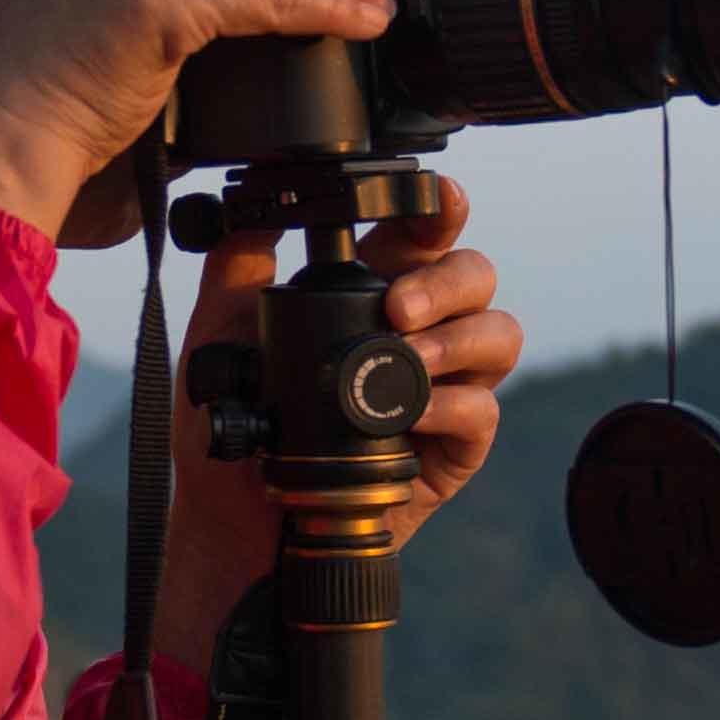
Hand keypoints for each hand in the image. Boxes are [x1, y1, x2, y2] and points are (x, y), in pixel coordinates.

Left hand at [141, 181, 522, 676]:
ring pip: (499, 334)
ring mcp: (445, 388)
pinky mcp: (456, 447)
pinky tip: (409, 413)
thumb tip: (253, 205)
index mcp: (373, 293)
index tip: (440, 201)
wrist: (238, 518)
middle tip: (397, 306)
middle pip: (476, 275)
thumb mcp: (219, 336)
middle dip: (446, 279)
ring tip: (406, 358)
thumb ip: (237, 265)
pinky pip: (482, 410)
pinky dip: (450, 404)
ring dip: (455, 339)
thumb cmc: (237, 428)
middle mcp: (420, 332)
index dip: (442, 210)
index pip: (424, 234)